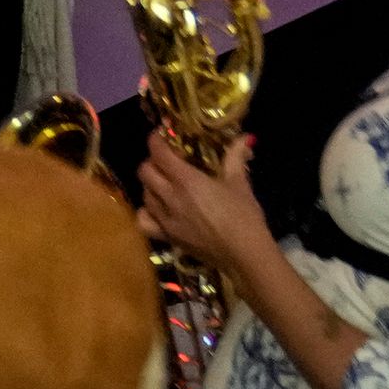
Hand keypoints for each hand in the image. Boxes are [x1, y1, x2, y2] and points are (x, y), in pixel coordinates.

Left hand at [135, 137, 273, 277]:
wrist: (244, 253)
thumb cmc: (244, 216)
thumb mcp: (240, 182)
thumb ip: (235, 157)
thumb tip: (244, 137)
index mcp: (187, 180)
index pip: (159, 153)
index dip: (156, 140)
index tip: (161, 135)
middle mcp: (170, 198)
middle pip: (145, 172)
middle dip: (152, 161)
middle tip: (166, 160)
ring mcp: (165, 219)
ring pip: (143, 194)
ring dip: (150, 184)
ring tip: (164, 183)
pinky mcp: (166, 237)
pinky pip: (144, 221)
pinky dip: (146, 211)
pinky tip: (157, 208)